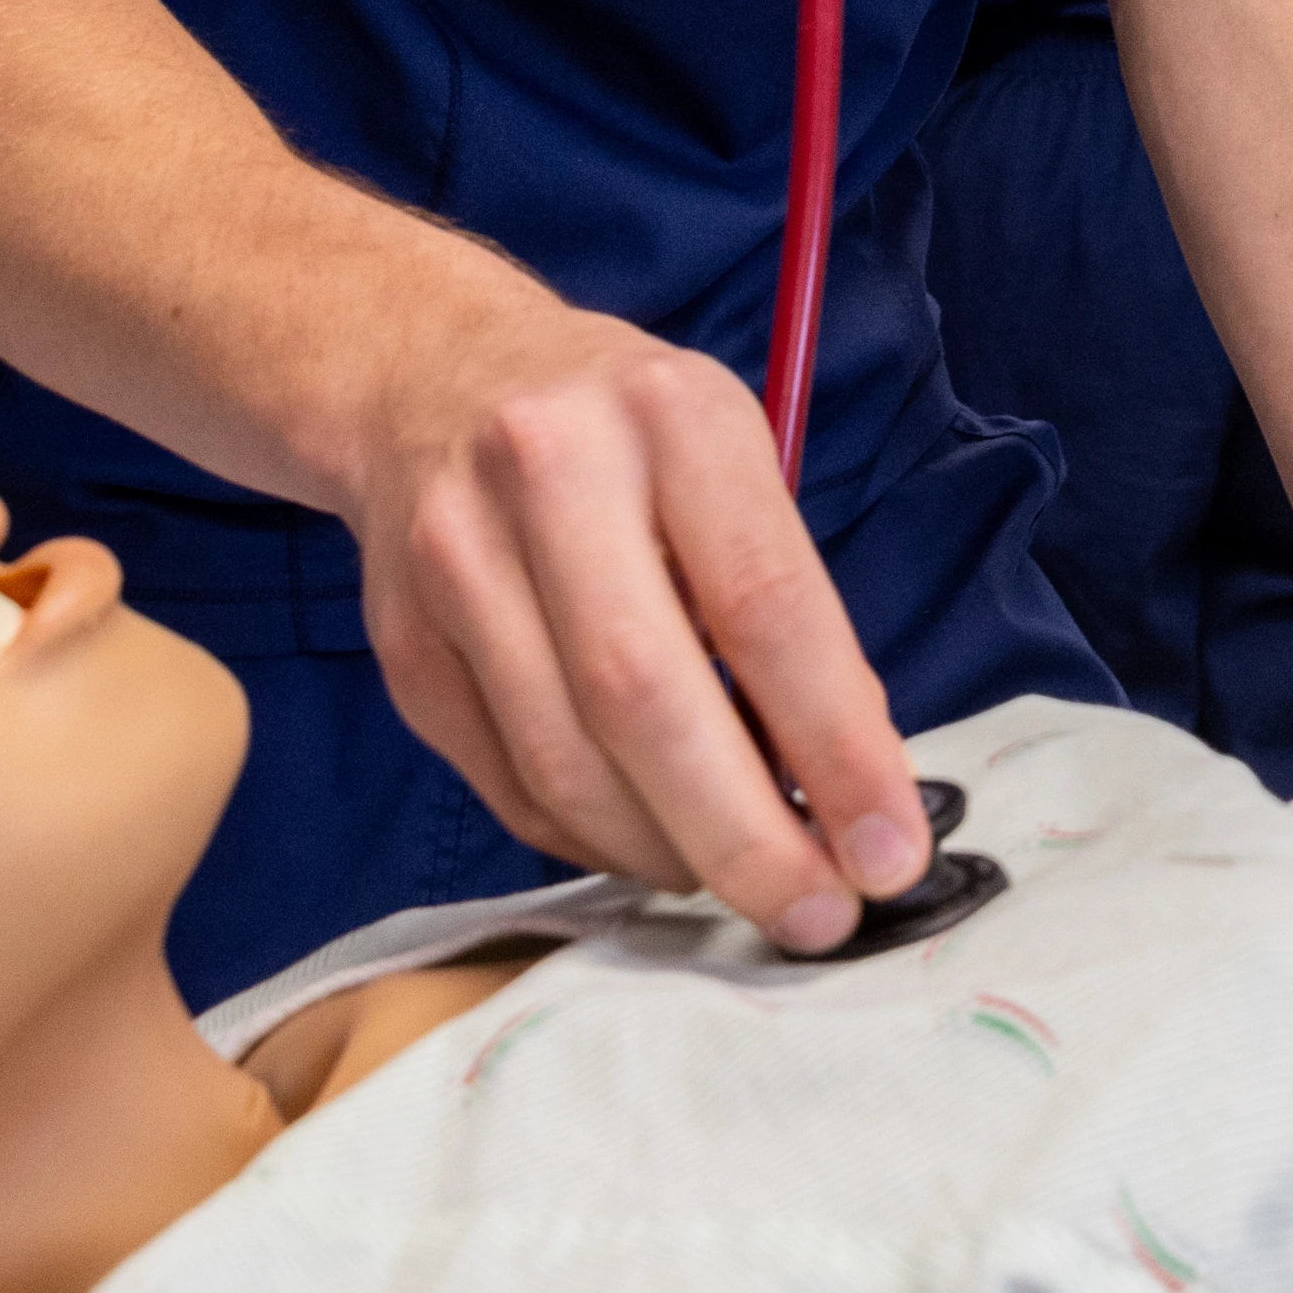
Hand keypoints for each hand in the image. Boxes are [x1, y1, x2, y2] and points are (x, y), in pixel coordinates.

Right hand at [337, 277, 930, 950]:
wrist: (428, 377)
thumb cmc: (624, 434)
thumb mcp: (728, 456)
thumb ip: (784, 600)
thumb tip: (848, 783)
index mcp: (671, 416)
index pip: (765, 604)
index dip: (836, 745)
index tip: (891, 850)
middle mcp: (550, 474)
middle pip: (645, 699)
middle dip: (744, 835)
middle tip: (819, 915)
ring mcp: (455, 560)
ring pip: (564, 760)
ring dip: (668, 852)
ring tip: (740, 884)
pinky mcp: (401, 645)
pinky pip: (507, 783)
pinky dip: (592, 839)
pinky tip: (650, 842)